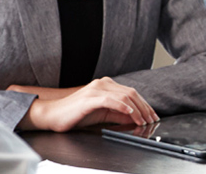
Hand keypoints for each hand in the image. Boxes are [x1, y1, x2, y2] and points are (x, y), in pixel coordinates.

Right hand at [15, 77, 159, 131]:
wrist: (52, 115)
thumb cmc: (75, 115)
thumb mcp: (102, 115)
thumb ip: (119, 114)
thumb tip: (136, 118)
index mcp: (106, 86)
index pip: (132, 93)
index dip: (145, 105)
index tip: (153, 116)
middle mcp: (103, 84)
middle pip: (131, 94)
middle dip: (144, 108)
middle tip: (152, 120)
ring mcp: (96, 89)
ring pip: (124, 96)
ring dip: (137, 110)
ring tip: (143, 120)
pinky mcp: (90, 98)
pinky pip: (110, 100)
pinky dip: (123, 106)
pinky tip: (130, 113)